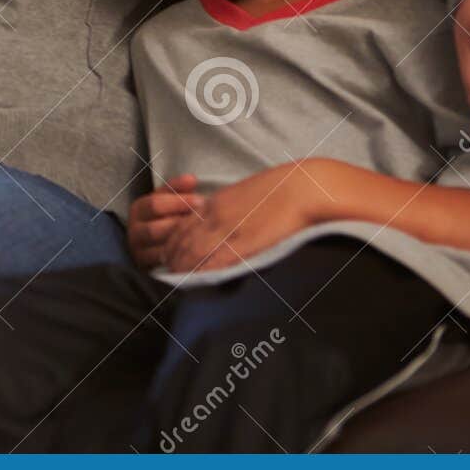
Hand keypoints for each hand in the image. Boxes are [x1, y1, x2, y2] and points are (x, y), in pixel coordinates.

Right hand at [126, 174, 204, 269]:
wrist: (159, 241)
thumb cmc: (170, 215)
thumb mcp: (171, 198)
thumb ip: (178, 187)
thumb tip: (192, 179)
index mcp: (139, 209)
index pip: (155, 205)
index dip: (179, 202)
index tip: (201, 201)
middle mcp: (134, 231)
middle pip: (155, 230)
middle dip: (181, 226)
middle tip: (204, 223)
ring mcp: (139, 252)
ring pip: (160, 249)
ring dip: (181, 244)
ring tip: (201, 239)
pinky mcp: (147, 269)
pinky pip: (165, 267)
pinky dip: (181, 260)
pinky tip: (197, 253)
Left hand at [161, 160, 333, 273]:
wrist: (302, 188)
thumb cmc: (282, 190)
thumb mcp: (245, 194)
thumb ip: (229, 208)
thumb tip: (226, 223)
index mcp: (217, 202)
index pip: (183, 224)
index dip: (173, 241)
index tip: (169, 253)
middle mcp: (215, 215)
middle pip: (182, 239)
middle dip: (172, 256)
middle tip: (167, 270)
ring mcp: (227, 229)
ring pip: (192, 251)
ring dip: (182, 267)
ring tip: (176, 280)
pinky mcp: (243, 244)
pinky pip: (215, 261)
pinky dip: (202, 272)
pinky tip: (196, 281)